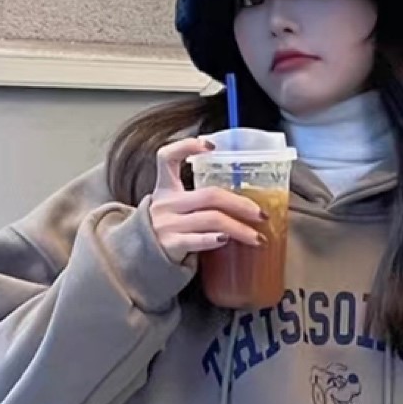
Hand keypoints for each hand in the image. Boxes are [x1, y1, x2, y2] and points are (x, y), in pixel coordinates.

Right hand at [146, 137, 264, 265]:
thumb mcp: (175, 206)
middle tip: (261, 214)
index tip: (211, 145)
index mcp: (165, 188)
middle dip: (240, 204)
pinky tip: (229, 240)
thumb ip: (198, 198)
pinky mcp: (170, 245)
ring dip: (239, 229)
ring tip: (257, 238)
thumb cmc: (169, 228)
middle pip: (209, 196)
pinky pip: (198, 240)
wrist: (141, 258)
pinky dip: (216, 240)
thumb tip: (244, 199)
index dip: (186, 146)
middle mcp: (165, 204)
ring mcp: (167, 224)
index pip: (167, 157)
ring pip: (211, 220)